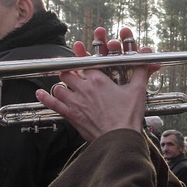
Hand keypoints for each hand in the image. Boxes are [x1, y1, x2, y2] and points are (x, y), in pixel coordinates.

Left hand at [36, 27, 154, 141]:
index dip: (80, 55)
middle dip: (68, 70)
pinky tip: (40, 93)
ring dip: (60, 84)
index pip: (85, 63)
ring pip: (59, 86)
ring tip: (62, 83)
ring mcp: (75, 102)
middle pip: (68, 73)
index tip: (77, 48)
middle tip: (69, 69)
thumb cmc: (128, 116)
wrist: (119, 138)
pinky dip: (45, 97)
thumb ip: (140, 72)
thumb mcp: (138, 90)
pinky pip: (53, 104)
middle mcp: (84, 88)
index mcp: (99, 80)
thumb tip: (147, 60)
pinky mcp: (71, 115)